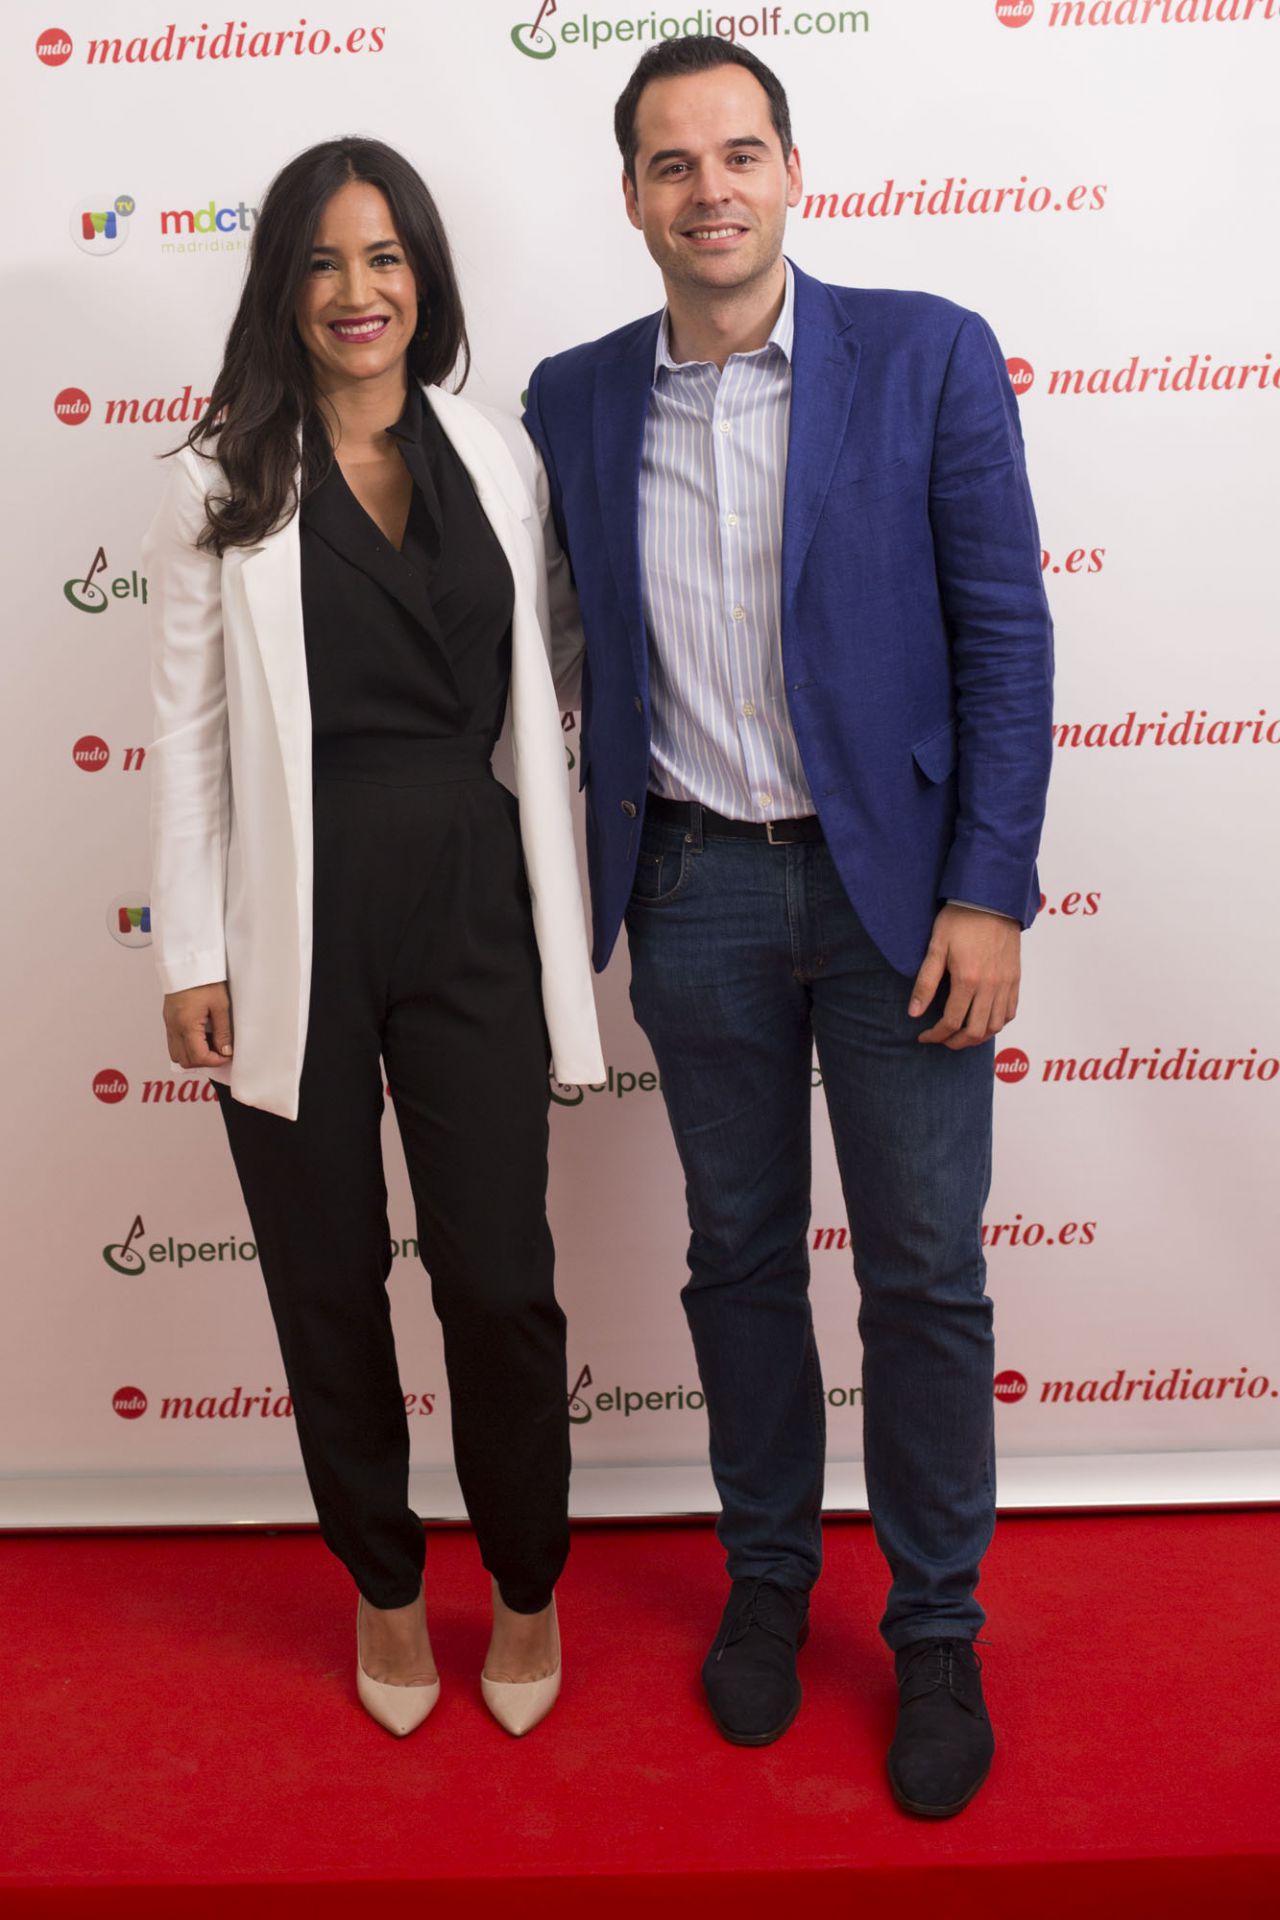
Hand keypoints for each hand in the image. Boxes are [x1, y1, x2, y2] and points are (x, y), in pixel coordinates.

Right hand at [163, 982, 232, 1068]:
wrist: (187, 962)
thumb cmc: (204, 980)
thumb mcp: (220, 1006)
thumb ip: (223, 1031)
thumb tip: (226, 1050)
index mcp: (186, 1025)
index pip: (198, 1057)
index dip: (215, 1061)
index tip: (227, 1055)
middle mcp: (174, 1027)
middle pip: (184, 1060)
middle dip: (204, 1061)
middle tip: (219, 1052)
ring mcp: (169, 1024)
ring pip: (176, 1054)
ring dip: (194, 1055)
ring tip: (210, 1044)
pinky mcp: (168, 1019)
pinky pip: (174, 1042)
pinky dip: (187, 1046)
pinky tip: (201, 1036)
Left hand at [909, 907, 1019, 1049]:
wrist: (991, 900)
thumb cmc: (960, 920)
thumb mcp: (936, 947)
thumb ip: (925, 983)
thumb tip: (914, 1013)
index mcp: (968, 979)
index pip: (952, 1022)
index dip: (936, 1035)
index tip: (924, 1036)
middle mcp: (990, 986)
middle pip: (975, 1031)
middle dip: (955, 1042)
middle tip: (941, 1040)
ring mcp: (1006, 984)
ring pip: (996, 1026)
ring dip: (977, 1037)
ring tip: (961, 1035)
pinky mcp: (1015, 978)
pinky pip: (1010, 1012)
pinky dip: (997, 1023)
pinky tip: (983, 1021)